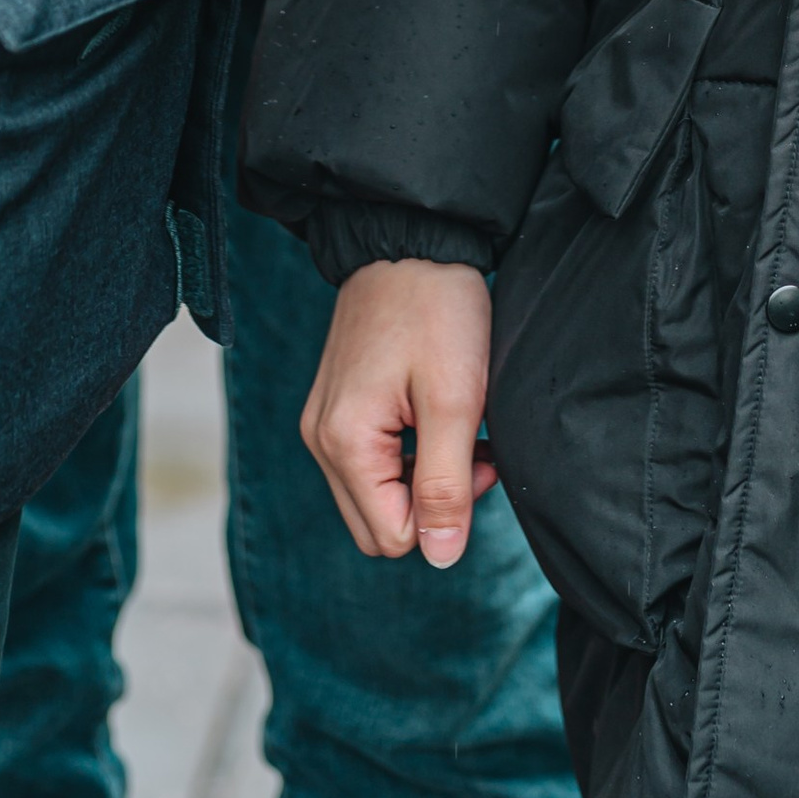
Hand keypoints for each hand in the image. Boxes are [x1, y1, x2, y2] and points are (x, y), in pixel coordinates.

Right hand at [300, 259, 496, 565]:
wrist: (411, 239)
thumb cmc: (438, 311)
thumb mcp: (456, 400)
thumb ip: (447, 486)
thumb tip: (441, 559)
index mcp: (345, 443)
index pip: (394, 538)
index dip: (447, 513)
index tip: (477, 459)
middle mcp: (321, 439)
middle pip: (379, 527)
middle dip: (433, 504)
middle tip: (473, 450)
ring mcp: (323, 421)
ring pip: (376, 497)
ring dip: (423, 479)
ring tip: (460, 429)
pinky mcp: (336, 405)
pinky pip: (370, 464)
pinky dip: (408, 456)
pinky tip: (436, 416)